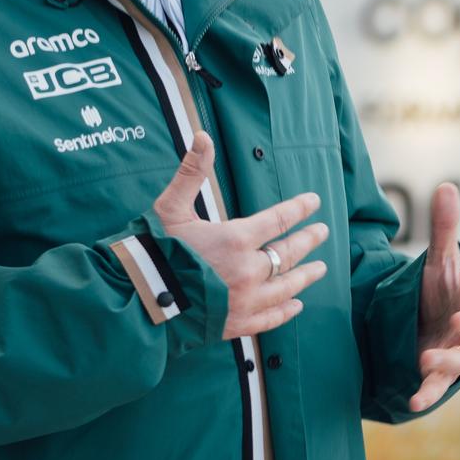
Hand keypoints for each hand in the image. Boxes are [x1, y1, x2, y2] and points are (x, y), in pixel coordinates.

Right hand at [154, 131, 327, 339]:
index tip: (314, 201)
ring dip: (305, 276)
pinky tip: (296, 306)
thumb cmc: (153, 252)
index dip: (299, 208)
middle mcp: (247, 271)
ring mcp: (243, 301)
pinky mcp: (235, 324)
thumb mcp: (171, 208)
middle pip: (288, 253)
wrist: (137, 301)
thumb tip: (203, 135)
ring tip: (320, 269)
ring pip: (285, 287)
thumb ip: (191, 172)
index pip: (279, 220)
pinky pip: (269, 318)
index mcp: (235, 240)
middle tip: (323, 233)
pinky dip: (285, 311)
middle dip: (308, 241)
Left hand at [412, 183, 459, 411]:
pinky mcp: (437, 374)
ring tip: (425, 360)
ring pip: (459, 360)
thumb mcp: (439, 261)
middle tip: (458, 320)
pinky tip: (413, 402)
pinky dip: (427, 395)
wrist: (430, 326)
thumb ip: (444, 229)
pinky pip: (436, 388)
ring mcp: (455, 352)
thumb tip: (446, 186)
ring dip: (445, 362)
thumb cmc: (441, 292)